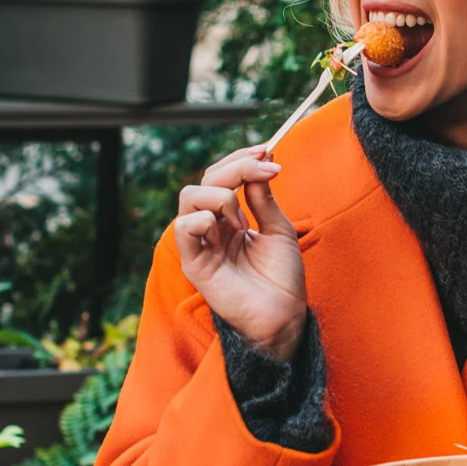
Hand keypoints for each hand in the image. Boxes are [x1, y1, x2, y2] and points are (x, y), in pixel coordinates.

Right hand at [173, 146, 306, 360]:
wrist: (284, 315)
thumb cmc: (282, 278)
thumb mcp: (279, 229)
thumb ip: (263, 198)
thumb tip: (259, 162)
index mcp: (229, 219)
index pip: (222, 176)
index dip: (242, 158)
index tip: (268, 149)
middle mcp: (212, 228)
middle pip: (206, 180)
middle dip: (236, 167)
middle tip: (266, 169)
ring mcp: (202, 244)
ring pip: (189, 197)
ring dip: (222, 195)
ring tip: (245, 219)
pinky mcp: (195, 263)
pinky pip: (182, 229)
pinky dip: (202, 218)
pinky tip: (226, 227)